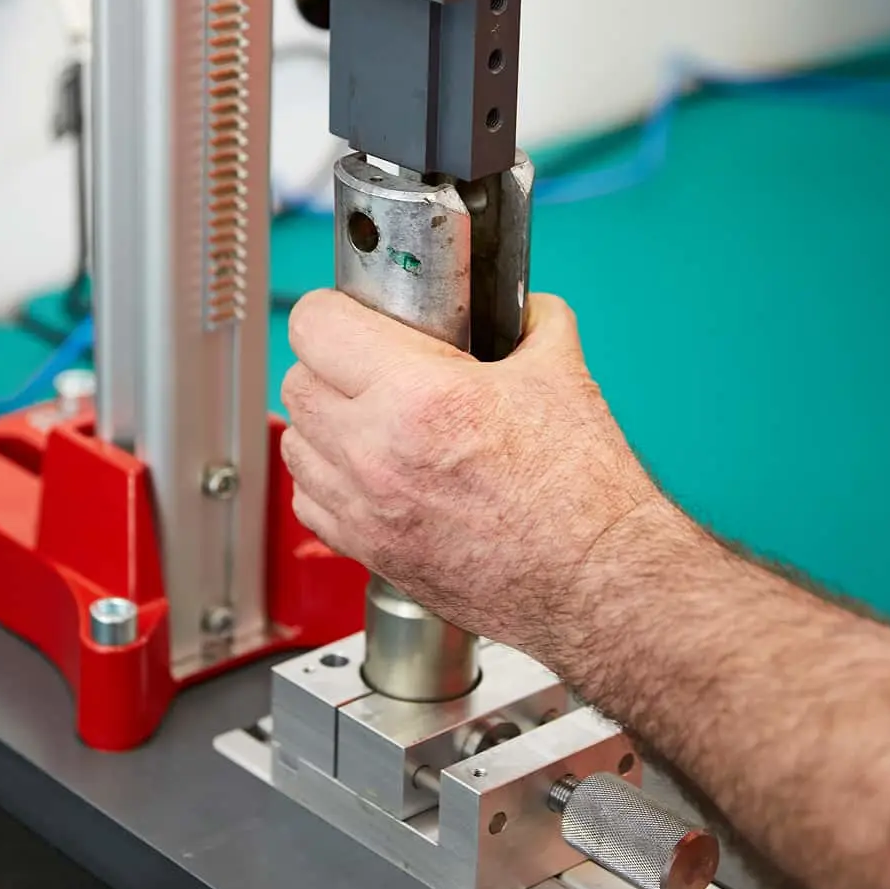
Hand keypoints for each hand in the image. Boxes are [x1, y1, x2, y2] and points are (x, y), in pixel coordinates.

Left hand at [280, 289, 664, 668]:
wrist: (594, 581)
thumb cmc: (583, 492)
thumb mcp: (561, 375)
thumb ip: (530, 323)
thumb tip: (516, 307)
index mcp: (418, 396)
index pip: (315, 325)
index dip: (334, 308)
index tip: (353, 312)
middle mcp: (376, 452)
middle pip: (297, 380)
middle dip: (329, 362)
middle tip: (369, 363)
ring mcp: (366, 508)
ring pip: (295, 441)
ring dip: (322, 421)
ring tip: (368, 417)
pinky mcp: (368, 551)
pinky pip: (308, 500)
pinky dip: (327, 479)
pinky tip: (368, 469)